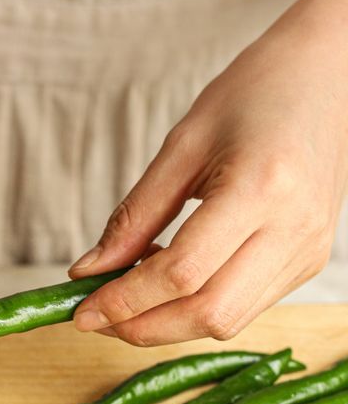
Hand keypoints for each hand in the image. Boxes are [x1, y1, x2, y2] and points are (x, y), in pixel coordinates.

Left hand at [68, 0, 347, 345]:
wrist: (327, 76)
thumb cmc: (253, 95)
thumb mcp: (181, 146)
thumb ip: (134, 215)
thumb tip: (88, 270)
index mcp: (262, 190)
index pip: (181, 274)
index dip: (124, 301)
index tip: (81, 311)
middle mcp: (294, 230)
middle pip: (207, 314)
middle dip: (142, 327)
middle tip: (97, 316)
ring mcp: (307, 251)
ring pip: (225, 323)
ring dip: (166, 324)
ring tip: (128, 297)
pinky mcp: (307, 261)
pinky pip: (242, 308)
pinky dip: (195, 309)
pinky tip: (169, 285)